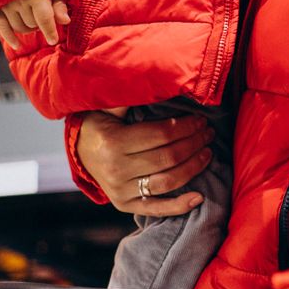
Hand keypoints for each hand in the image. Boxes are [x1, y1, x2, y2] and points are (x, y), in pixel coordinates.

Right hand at [0, 0, 70, 49]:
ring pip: (19, 28)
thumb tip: (65, 21)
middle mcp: (20, 0)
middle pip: (32, 24)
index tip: (53, 41)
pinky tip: (17, 45)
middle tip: (42, 16)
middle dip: (39, 24)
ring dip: (28, 28)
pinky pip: (2, 28)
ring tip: (32, 18)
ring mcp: (7, 5)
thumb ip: (60, 7)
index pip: (43, 18)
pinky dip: (10, 37)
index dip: (49, 31)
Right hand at [75, 110, 212, 214]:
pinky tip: (199, 197)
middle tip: (208, 133)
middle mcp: (116, 169)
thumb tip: (155, 78)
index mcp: (113, 142)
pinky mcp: (125, 205)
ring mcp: (121, 191)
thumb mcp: (108, 108)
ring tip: (208, 153)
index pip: (161, 134)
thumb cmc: (100, 126)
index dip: (186, 127)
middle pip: (168, 157)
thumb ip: (129, 97)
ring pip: (168, 181)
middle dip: (194, 143)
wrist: (79, 154)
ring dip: (193, 167)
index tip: (201, 119)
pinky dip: (179, 206)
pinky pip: (156, 209)